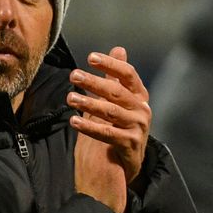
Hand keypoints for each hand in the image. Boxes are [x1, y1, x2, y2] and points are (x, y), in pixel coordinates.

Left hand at [68, 47, 151, 212]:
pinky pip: (107, 133)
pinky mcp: (131, 144)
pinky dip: (89, 127)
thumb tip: (119, 49)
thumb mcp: (120, 100)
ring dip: (88, 103)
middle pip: (116, 91)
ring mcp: (138, 127)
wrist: (127, 163)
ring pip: (110, 112)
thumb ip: (117, 77)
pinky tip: (74, 121)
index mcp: (139, 96)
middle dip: (93, 82)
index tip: (91, 58)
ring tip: (70, 98)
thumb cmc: (121, 126)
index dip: (110, 65)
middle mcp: (142, 109)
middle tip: (73, 75)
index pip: (127, 74)